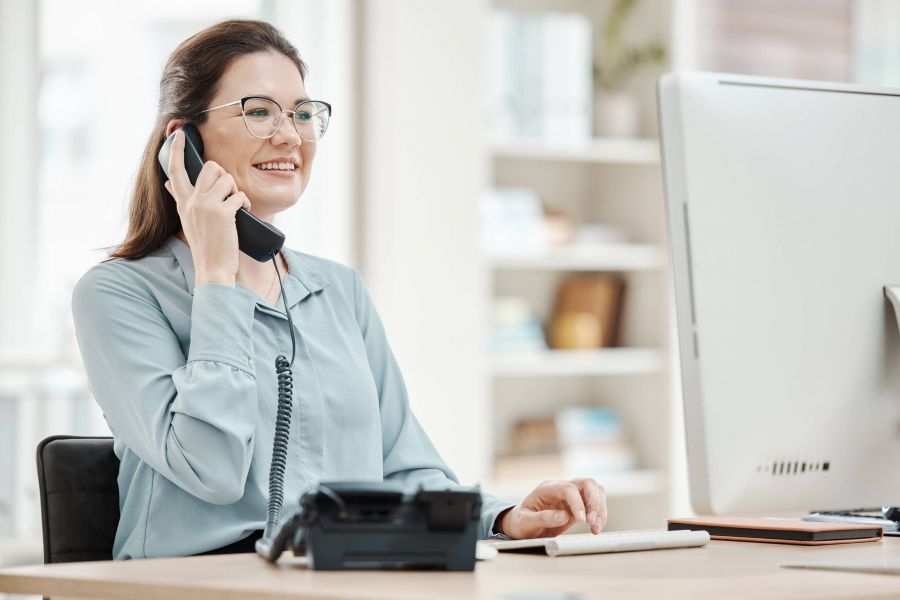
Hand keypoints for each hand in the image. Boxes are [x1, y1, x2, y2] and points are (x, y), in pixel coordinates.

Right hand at [164, 129, 250, 286]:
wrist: (212, 267)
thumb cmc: (205, 244)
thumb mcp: (186, 219)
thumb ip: (179, 198)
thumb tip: (168, 182)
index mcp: (182, 201)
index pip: (174, 169)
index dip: (176, 149)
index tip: (179, 134)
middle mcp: (192, 201)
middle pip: (210, 167)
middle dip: (224, 176)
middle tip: (229, 192)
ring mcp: (206, 206)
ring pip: (227, 178)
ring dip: (236, 190)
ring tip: (236, 205)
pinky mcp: (223, 213)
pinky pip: (240, 195)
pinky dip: (246, 203)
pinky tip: (244, 212)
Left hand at [498, 478, 606, 538]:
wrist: (522, 526)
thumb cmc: (521, 522)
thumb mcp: (525, 522)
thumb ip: (542, 518)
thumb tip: (563, 516)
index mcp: (547, 488)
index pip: (568, 488)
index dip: (577, 502)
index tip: (582, 520)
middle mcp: (562, 488)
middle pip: (587, 483)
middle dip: (594, 502)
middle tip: (592, 521)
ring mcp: (572, 496)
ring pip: (595, 491)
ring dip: (600, 509)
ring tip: (596, 528)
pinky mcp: (578, 506)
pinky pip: (595, 504)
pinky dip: (600, 515)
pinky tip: (596, 528)